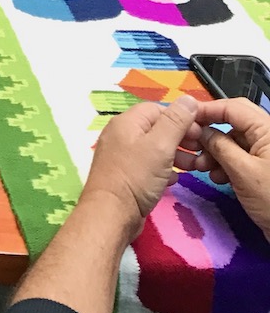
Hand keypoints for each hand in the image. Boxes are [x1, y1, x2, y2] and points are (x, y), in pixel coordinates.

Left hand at [80, 96, 201, 237]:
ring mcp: (121, 155)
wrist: (111, 213)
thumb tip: (189, 99)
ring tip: (194, 166)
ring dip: (175, 154)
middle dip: (180, 137)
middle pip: (156, 128)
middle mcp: (121, 134)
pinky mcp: (125, 174)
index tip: (201, 133)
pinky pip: (147, 165)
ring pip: (153, 148)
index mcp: (127, 122)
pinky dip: (163, 168)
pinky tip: (175, 179)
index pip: (158, 109)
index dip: (181, 118)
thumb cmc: (136, 177)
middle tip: (200, 150)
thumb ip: (176, 122)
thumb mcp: (160, 146)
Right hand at [192, 98, 269, 236]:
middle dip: (211, 131)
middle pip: (233, 121)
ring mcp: (265, 152)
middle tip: (192, 142)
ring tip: (202, 167)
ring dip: (215, 150)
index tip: (184, 119)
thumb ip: (219, 146)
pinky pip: (239, 155)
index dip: (207, 110)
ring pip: (234, 139)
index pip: (232, 107)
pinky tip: (216, 177)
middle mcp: (267, 135)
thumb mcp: (242, 171)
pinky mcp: (263, 167)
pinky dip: (225, 163)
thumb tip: (201, 131)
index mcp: (267, 129)